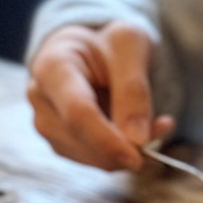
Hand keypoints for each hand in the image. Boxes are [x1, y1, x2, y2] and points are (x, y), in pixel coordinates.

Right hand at [26, 22, 173, 170]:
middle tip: (161, 130)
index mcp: (52, 66)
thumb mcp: (130, 46)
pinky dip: (121, 154)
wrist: (93, 49)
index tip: (138, 156)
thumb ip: (134, 89)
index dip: (108, 140)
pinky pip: (93, 159)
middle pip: (78, 138)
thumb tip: (137, 140)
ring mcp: (47, 123)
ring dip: (125, 151)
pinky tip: (141, 135)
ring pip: (87, 156)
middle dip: (122, 147)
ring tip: (157, 125)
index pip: (77, 113)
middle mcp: (40, 98)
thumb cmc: (110, 43)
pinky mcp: (61, 141)